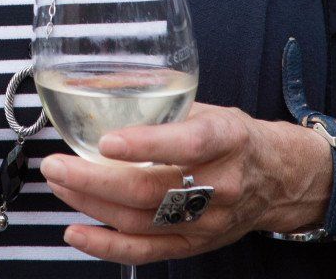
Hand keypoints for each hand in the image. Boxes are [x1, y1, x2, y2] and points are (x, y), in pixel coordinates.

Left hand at [40, 103, 332, 265]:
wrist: (280, 179)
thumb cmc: (234, 137)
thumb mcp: (207, 107)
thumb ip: (160, 101)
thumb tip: (96, 83)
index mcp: (226, 139)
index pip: (187, 143)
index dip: (146, 144)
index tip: (106, 141)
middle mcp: (221, 184)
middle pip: (151, 190)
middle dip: (94, 178)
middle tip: (55, 163)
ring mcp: (208, 221)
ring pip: (142, 220)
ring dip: (91, 204)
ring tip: (59, 183)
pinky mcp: (195, 245)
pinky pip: (146, 252)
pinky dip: (106, 246)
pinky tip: (76, 233)